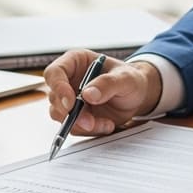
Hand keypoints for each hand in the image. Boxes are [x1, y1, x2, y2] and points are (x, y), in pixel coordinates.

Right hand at [42, 49, 160, 135]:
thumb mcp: (125, 78)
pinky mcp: (76, 115)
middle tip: (90, 122)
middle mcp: (68, 79)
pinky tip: (106, 124)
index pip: (54, 73)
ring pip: (61, 116)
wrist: (137, 97)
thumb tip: (87, 94)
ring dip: (82, 124)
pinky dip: (90, 130)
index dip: (58, 88)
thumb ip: (107, 84)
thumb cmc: (131, 80)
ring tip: (106, 123)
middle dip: (71, 113)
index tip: (71, 104)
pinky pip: (74, 127)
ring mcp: (70, 99)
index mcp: (75, 62)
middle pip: (54, 98)